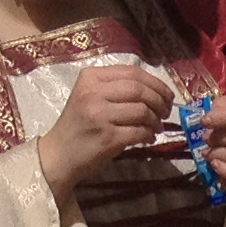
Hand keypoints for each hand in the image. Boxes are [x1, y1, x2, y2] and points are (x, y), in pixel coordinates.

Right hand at [36, 60, 174, 197]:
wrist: (59, 154)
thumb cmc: (79, 126)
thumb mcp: (90, 97)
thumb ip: (115, 88)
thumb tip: (155, 90)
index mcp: (91, 77)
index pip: (132, 72)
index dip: (155, 82)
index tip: (166, 94)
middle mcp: (93, 92)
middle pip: (139, 89)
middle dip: (159, 100)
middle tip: (166, 111)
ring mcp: (99, 115)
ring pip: (141, 110)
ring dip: (155, 119)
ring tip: (157, 127)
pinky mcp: (107, 137)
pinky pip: (139, 131)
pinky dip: (149, 135)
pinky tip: (148, 138)